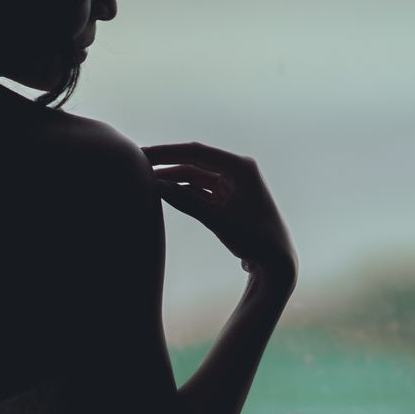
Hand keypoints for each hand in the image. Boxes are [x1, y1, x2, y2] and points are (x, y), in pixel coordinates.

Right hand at [144, 141, 297, 281]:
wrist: (276, 262)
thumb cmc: (253, 238)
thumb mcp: (217, 220)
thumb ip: (186, 201)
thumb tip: (156, 185)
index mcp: (240, 167)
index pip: (196, 152)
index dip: (167, 152)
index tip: (143, 153)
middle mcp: (237, 171)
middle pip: (194, 160)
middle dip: (167, 162)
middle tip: (138, 161)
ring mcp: (232, 185)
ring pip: (196, 176)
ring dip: (173, 177)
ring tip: (146, 178)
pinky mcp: (228, 199)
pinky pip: (200, 190)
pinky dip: (183, 190)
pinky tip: (163, 191)